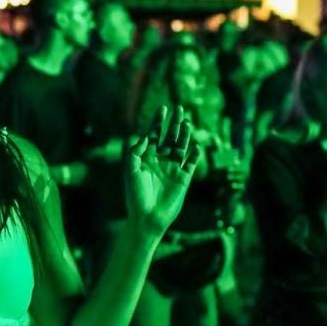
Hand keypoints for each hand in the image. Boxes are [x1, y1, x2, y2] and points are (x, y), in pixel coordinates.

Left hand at [124, 106, 201, 232]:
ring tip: (187, 122)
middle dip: (174, 124)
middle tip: (179, 109)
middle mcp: (160, 161)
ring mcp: (172, 169)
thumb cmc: (135, 195)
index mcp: (146, 158)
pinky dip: (194, 155)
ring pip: (180, 147)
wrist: (147, 217)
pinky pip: (190, 164)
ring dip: (184, 135)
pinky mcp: (183, 179)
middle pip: (169, 138)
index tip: (162, 109)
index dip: (158, 122)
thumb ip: (135, 152)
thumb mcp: (130, 170)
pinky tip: (196, 146)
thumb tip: (145, 136)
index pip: (153, 135)